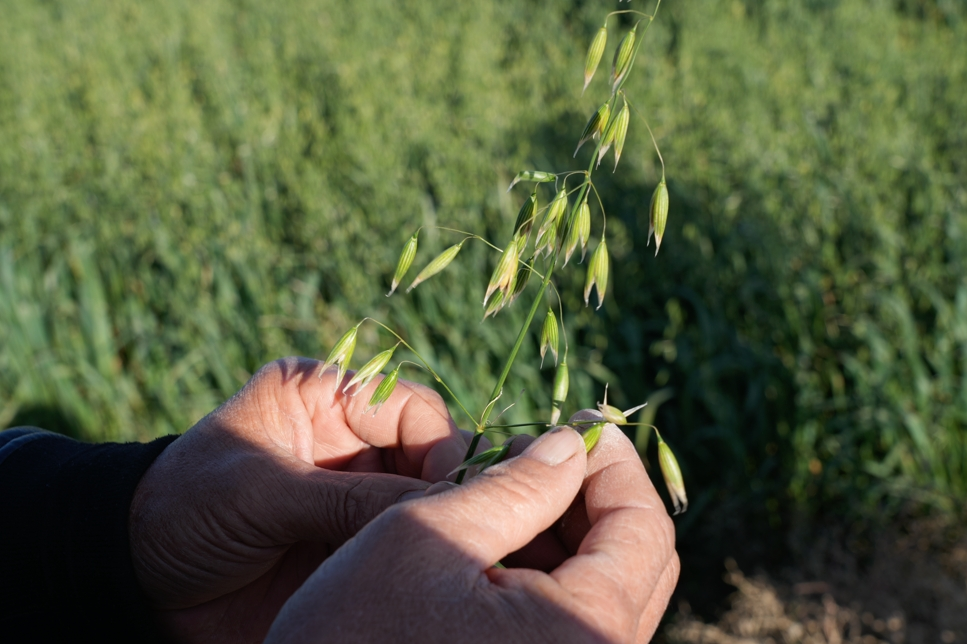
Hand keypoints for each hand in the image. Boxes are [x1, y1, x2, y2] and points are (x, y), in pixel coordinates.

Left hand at [129, 357, 467, 642]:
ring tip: (443, 555)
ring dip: (435, 525)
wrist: (137, 579)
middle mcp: (349, 442)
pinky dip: (415, 559)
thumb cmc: (184, 508)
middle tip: (459, 526)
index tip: (449, 490)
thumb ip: (349, 498)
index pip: (411, 408)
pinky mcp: (349, 543)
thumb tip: (442, 505)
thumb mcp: (263, 491)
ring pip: (423, 503)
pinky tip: (421, 576)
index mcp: (323, 397)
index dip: (440, 445)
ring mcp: (352, 495)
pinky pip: (399, 547)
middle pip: (428, 456)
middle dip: (445, 488)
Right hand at [265, 421, 679, 642]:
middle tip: (543, 448)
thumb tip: (570, 447)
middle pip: (636, 562)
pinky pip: (570, 623)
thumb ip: (514, 486)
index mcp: (588, 632)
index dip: (616, 463)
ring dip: (567, 529)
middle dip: (593, 492)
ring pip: (603, 592)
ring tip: (511, 485)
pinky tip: (502, 539)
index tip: (582, 422)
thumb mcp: (427, 538)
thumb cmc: (355, 636)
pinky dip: (548, 571)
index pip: (643, 528)